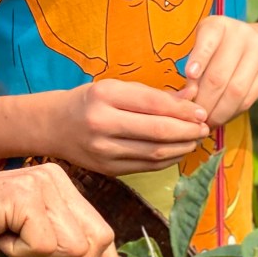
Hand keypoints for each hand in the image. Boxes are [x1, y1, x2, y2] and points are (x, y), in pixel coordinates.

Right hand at [0, 163, 122, 256]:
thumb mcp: (26, 245)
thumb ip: (59, 253)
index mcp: (59, 185)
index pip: (102, 230)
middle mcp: (55, 178)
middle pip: (98, 239)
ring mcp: (41, 184)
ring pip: (74, 246)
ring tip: (9, 244)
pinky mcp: (24, 197)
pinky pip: (45, 246)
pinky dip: (21, 256)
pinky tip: (0, 239)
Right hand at [50, 80, 210, 175]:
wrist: (53, 126)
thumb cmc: (88, 101)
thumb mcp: (114, 88)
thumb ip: (151, 94)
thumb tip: (191, 100)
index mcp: (104, 96)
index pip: (154, 104)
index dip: (183, 110)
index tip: (201, 111)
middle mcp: (102, 123)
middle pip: (158, 131)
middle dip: (187, 130)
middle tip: (204, 128)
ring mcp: (103, 150)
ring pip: (155, 153)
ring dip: (181, 147)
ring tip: (194, 140)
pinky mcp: (107, 169)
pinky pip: (146, 166)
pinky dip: (167, 160)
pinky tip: (177, 151)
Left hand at [182, 16, 257, 127]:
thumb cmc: (227, 47)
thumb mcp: (209, 44)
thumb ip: (195, 65)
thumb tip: (185, 96)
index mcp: (218, 25)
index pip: (207, 42)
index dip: (198, 59)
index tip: (190, 76)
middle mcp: (241, 35)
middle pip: (218, 75)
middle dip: (203, 101)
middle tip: (192, 116)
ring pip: (235, 91)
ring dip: (217, 112)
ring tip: (206, 122)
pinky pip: (248, 99)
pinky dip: (231, 113)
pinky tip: (222, 118)